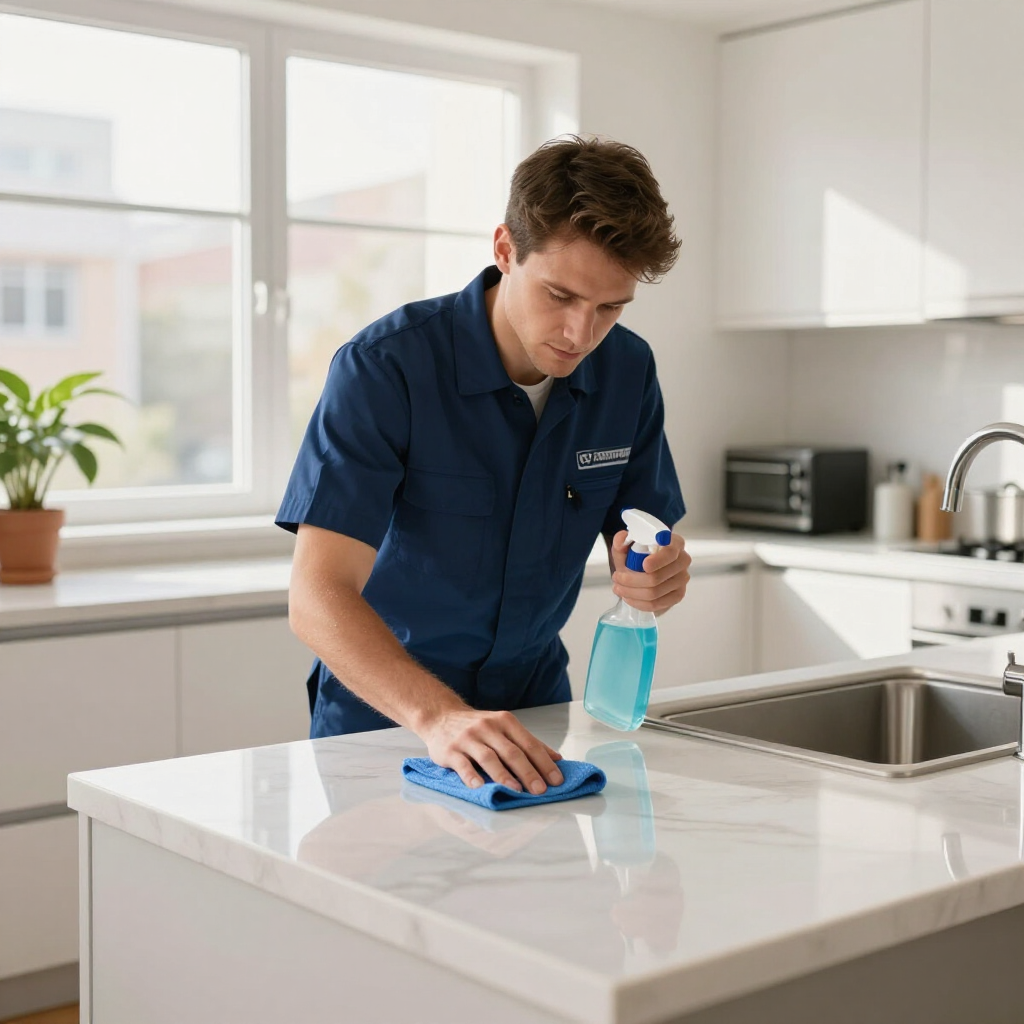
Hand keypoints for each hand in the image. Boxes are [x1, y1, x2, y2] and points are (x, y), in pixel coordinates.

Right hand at [420, 708, 563, 793]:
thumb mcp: (504, 728)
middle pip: (511, 752)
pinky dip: (471, 776)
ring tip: (516, 790)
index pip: (529, 744)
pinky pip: (462, 764)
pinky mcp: (451, 750)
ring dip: (504, 775)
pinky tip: (479, 787)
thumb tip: (557, 758)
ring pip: (489, 757)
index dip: (544, 762)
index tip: (556, 780)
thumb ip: (529, 742)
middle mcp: (488, 727)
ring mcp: (468, 738)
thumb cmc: (478, 727)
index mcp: (505, 722)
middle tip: (540, 790)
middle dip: (528, 772)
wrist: (441, 716)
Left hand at [610, 530, 690, 612]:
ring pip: (654, 592)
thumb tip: (620, 540)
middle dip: (632, 580)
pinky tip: (628, 597)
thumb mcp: (626, 546)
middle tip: (616, 578)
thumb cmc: (638, 556)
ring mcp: (682, 579)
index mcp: (674, 543)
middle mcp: (682, 560)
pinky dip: (638, 603)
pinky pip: (656, 604)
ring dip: (631, 592)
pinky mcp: (678, 595)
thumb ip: (620, 540)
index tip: (644, 565)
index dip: (658, 560)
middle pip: (658, 576)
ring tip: (618, 588)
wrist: (644, 570)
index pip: (670, 552)